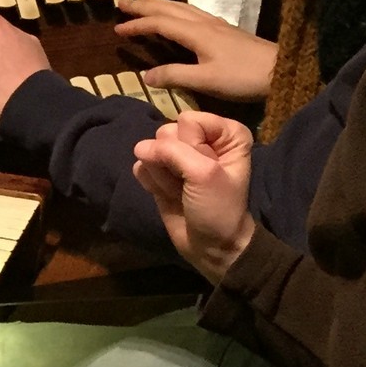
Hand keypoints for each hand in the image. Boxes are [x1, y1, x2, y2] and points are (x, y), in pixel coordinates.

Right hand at [115, 0, 276, 102]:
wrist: (281, 70)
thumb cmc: (243, 77)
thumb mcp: (206, 80)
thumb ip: (174, 75)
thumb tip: (145, 76)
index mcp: (196, 33)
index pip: (159, 24)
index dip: (137, 25)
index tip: (116, 29)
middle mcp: (204, 23)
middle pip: (169, 9)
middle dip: (145, 5)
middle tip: (123, 2)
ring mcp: (216, 25)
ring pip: (182, 8)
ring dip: (160, 4)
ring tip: (145, 1)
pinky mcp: (225, 30)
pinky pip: (192, 13)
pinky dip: (176, 10)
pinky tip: (178, 14)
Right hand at [132, 114, 256, 283]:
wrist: (210, 245)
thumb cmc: (217, 208)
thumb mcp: (204, 175)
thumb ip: (172, 152)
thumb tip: (139, 147)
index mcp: (225, 133)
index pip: (189, 120)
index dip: (192, 146)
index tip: (206, 169)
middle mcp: (203, 139)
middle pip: (168, 132)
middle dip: (174, 161)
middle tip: (190, 184)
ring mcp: (179, 155)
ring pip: (152, 148)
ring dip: (163, 174)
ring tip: (181, 191)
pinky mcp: (160, 171)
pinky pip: (143, 165)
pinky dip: (152, 182)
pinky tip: (168, 194)